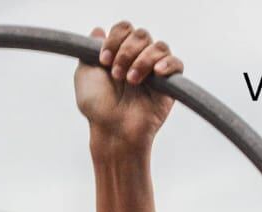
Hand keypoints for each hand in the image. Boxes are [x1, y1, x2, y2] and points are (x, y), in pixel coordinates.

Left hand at [77, 23, 181, 146]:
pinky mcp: (170, 86)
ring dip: (142, 60)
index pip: (124, 29)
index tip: (103, 61)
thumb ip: (90, 50)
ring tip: (132, 81)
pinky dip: (167, 64)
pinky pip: (177, 64)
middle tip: (117, 74)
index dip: (115, 40)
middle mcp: (138, 59)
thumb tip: (98, 30)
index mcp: (119, 53)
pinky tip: (156, 73)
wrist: (113, 132)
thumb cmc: (98, 109)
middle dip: (127, 51)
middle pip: (142, 35)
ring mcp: (155, 72)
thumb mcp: (85, 74)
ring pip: (159, 47)